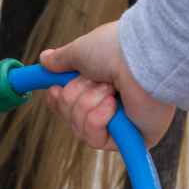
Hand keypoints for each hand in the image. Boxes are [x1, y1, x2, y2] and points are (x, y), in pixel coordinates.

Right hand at [40, 20, 175, 149]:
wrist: (143, 58)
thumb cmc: (117, 48)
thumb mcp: (80, 50)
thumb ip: (62, 59)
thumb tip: (45, 59)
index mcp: (101, 84)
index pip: (69, 105)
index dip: (58, 100)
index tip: (54, 89)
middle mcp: (112, 105)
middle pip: (71, 118)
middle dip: (74, 98)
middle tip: (93, 81)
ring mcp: (122, 123)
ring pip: (80, 129)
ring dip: (88, 105)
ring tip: (109, 90)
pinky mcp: (130, 138)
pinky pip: (95, 140)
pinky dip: (98, 120)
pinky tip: (113, 104)